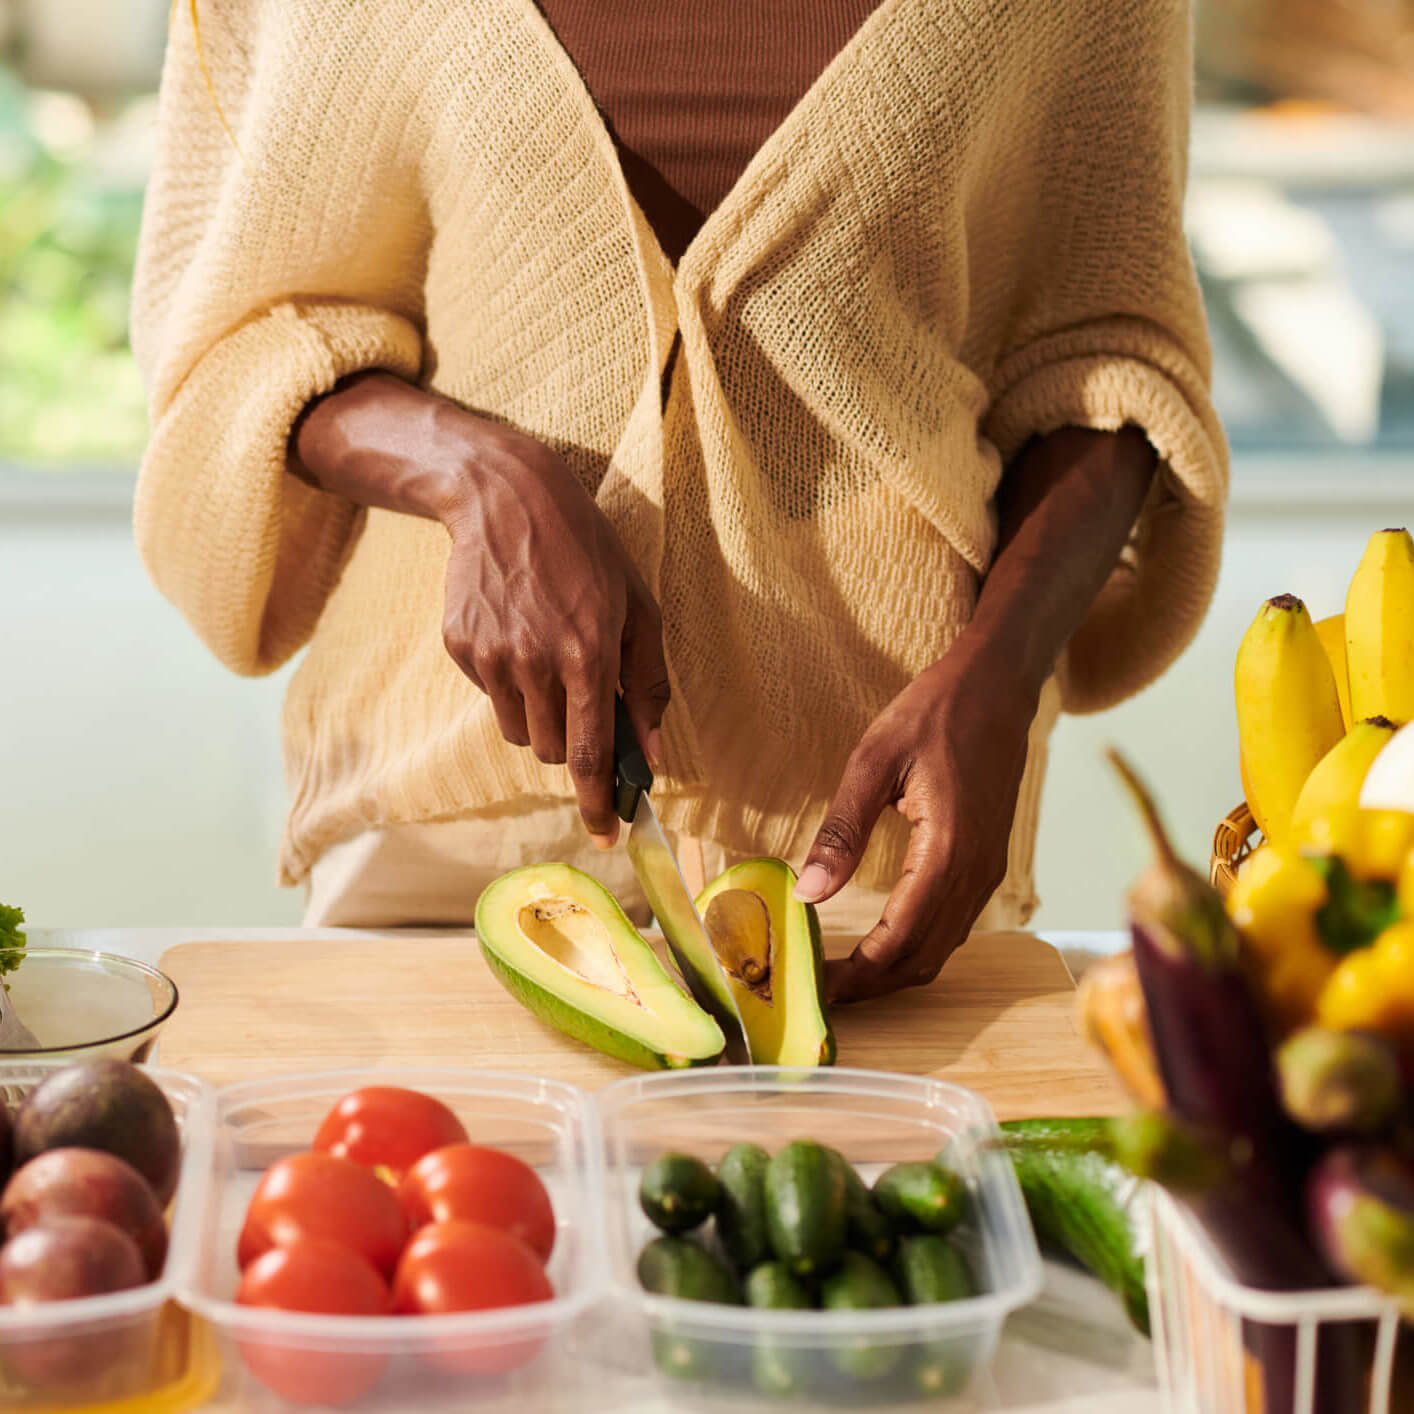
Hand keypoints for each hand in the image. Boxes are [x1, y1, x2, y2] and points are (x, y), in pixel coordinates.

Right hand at [291, 373, 667, 844]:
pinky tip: (519, 636)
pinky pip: (492, 697)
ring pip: (520, 732)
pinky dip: (511, 685)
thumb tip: (649, 749)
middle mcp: (535, 663)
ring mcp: (492, 657)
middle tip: (583, 700)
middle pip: (552, 751)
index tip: (605, 833)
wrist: (507, 499)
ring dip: (542, 717)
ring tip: (550, 660)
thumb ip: (648, 682)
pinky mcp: (461, 647)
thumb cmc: (588, 552)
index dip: (596, 801)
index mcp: (586, 656)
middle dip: (573, 742)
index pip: (588, 753)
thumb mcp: (638, 607)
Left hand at [796, 639, 1038, 1002]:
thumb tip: (808, 894)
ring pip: (942, 947)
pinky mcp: (989, 862)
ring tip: (844, 973)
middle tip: (822, 990)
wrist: (999, 684)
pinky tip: (883, 940)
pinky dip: (917, 945)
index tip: (818, 988)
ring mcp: (988, 870)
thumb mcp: (873, 762)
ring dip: (894, 970)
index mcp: (947, 850)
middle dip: (872, 984)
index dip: (858, 974)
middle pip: (923, 957)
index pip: (899, 938)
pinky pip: (954, 924)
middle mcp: (976, 871)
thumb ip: (842, 831)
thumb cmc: (934, 712)